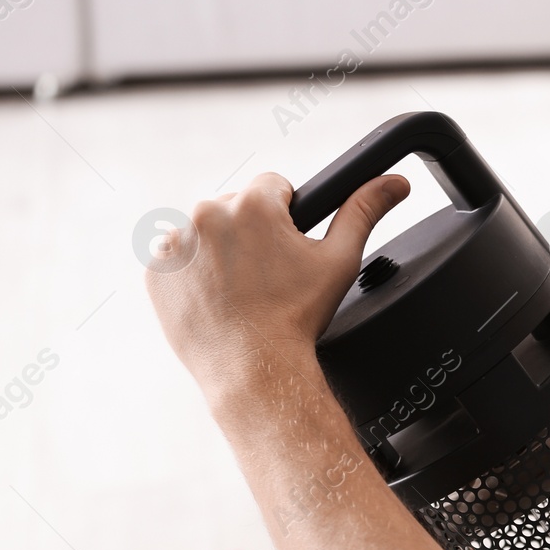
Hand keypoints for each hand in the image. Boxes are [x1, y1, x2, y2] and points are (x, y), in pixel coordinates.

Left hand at [145, 171, 408, 395]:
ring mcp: (174, 242)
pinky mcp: (155, 270)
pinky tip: (217, 297)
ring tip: (242, 289)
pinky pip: (178, 259)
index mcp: (252, 204)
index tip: (288, 248)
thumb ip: (364, 211)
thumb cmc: (297, 317)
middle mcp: (205, 214)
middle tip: (269, 275)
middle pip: (236, 207)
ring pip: (206, 232)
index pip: (274, 186)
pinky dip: (194, 273)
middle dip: (252, 232)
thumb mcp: (339, 260)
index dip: (288, 217)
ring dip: (221, 250)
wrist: (253, 368)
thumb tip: (394, 182)